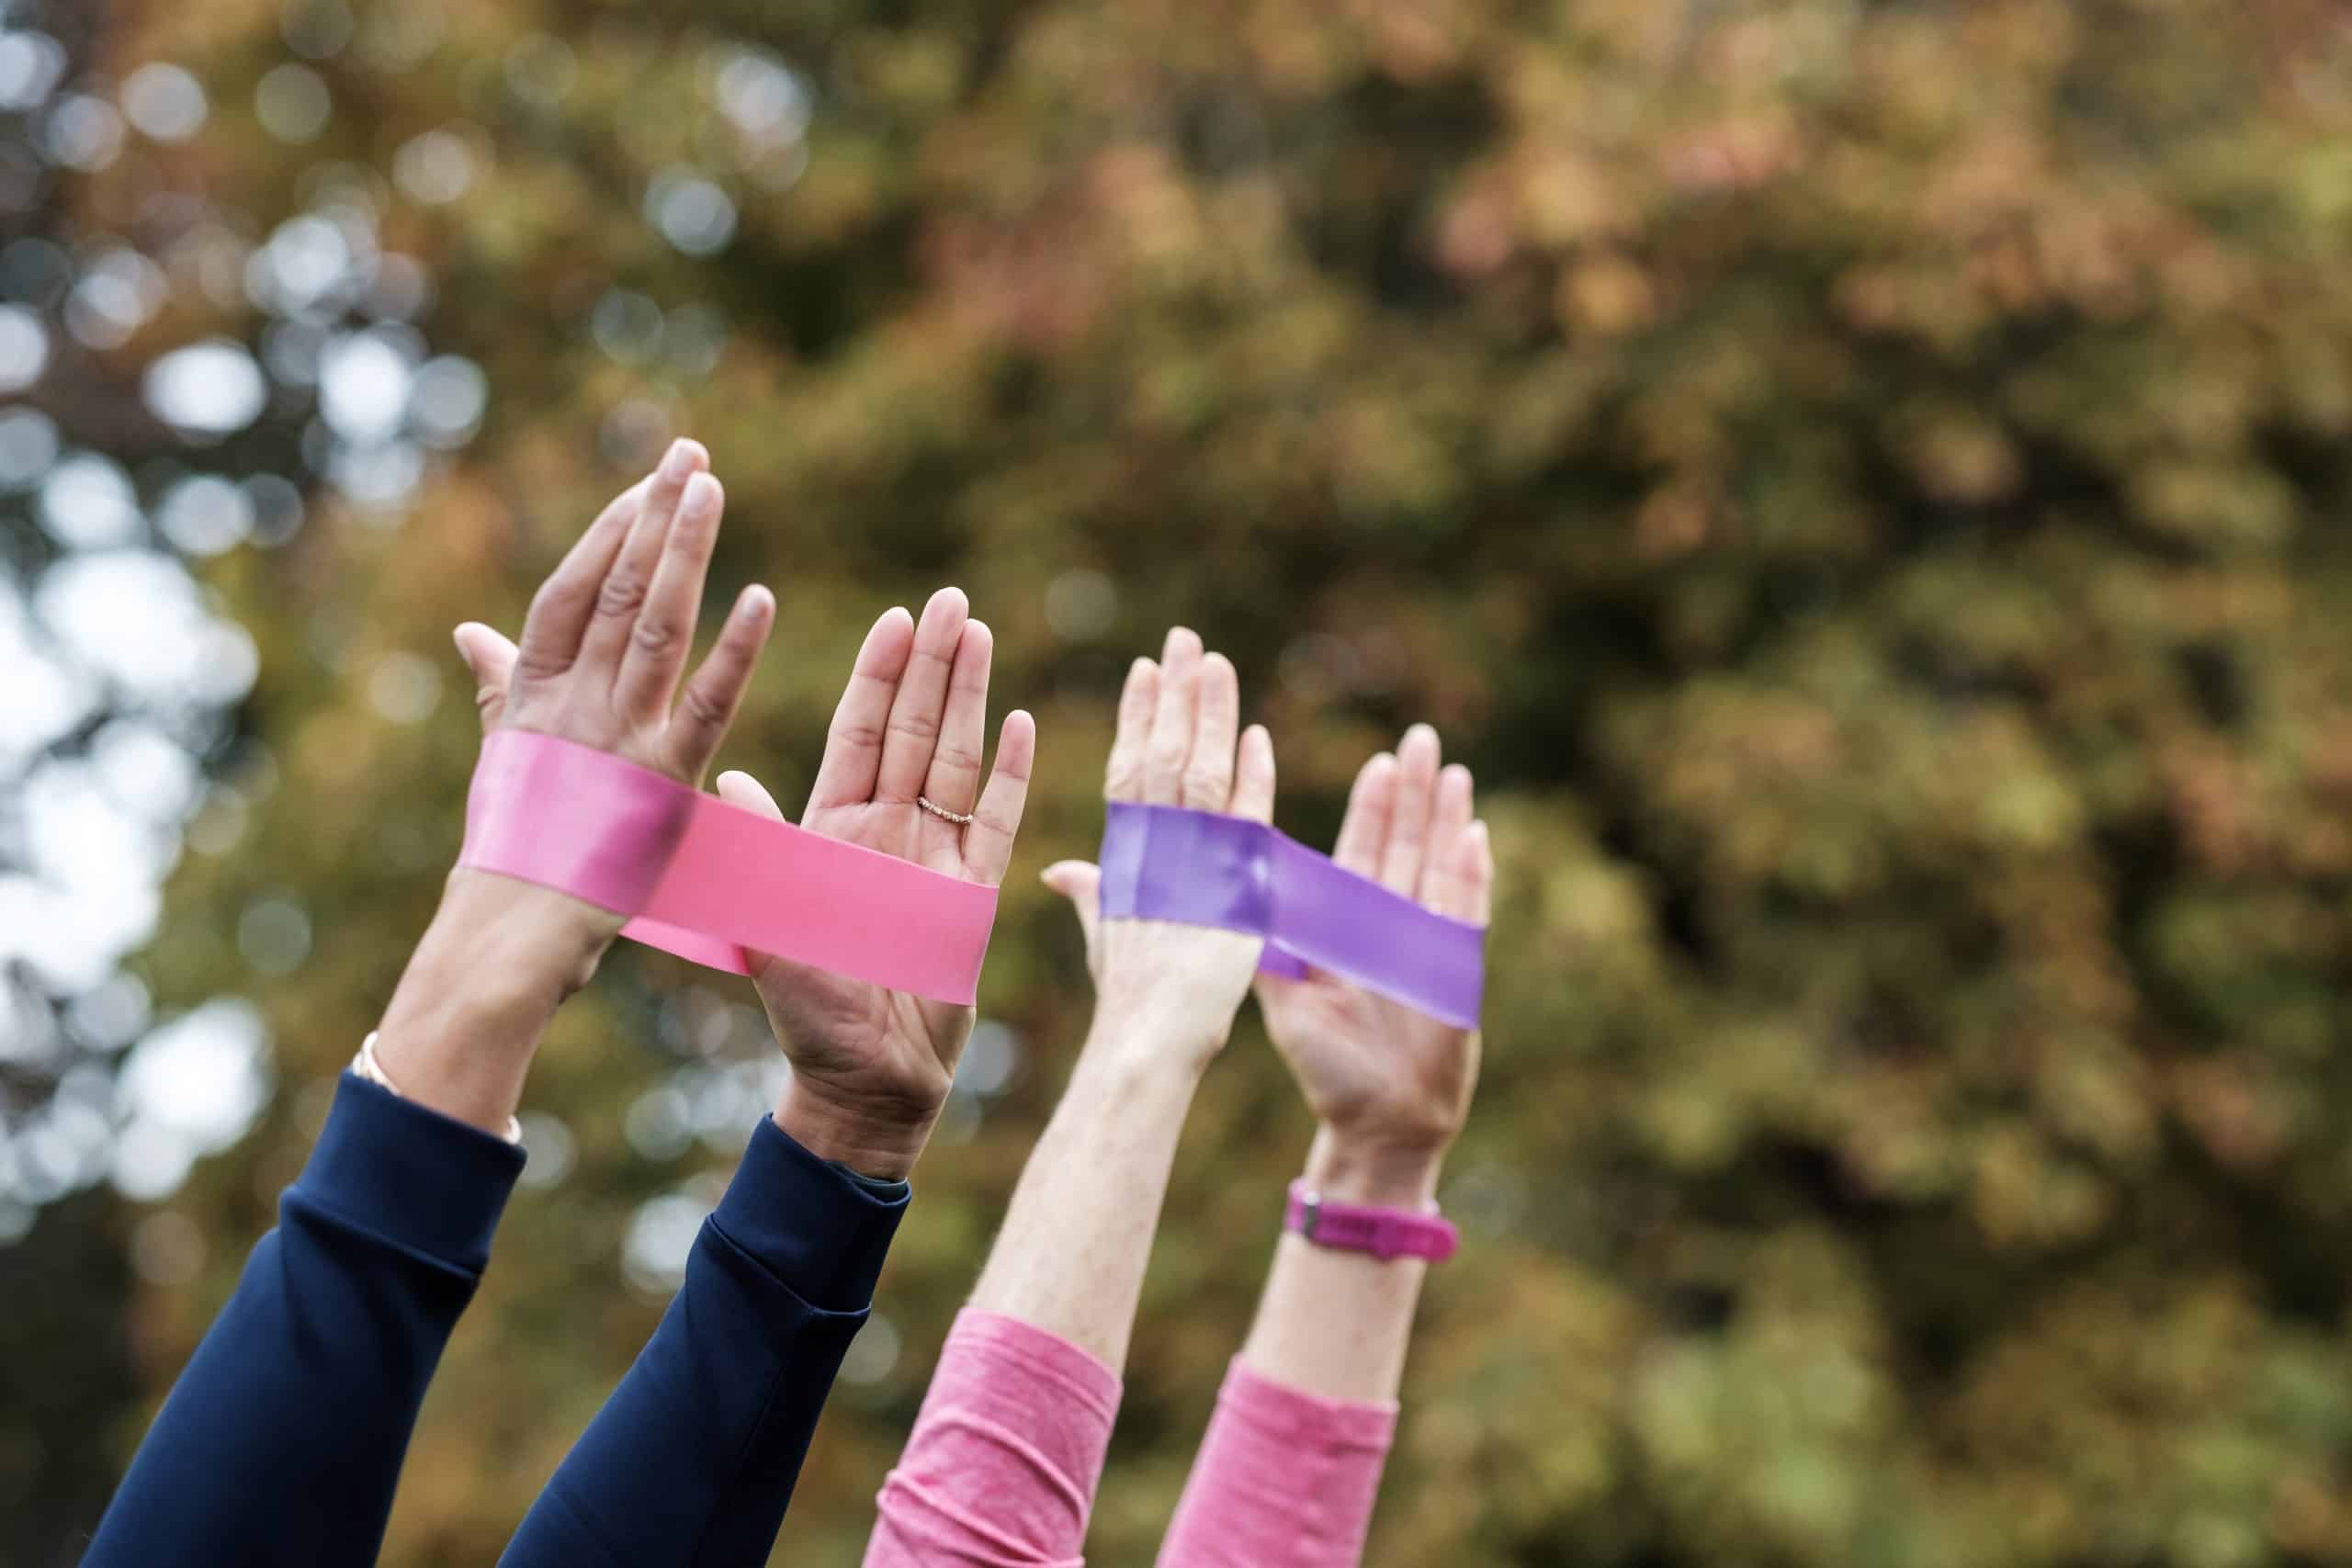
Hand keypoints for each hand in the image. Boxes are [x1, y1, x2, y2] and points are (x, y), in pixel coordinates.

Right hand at [445, 438, 775, 982]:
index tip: (643, 482)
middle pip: (615, 588)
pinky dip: (733, 649)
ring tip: (713, 488)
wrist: (507, 934)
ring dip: (685, 551)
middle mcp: (572, 701)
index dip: (606, 532)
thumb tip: (469, 629)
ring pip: (653, 623)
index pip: (570, 592)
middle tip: (692, 453)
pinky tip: (761, 598)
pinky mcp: (662, 779)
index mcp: (533, 694)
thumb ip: (499, 685)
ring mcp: (616, 735)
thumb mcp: (504, 754)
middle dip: (654, 516)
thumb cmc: (511, 850)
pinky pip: (704, 702)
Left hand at [716, 589, 1034, 1180]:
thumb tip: (726, 772)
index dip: (878, 675)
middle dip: (931, 664)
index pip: (860, 732)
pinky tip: (1019, 722)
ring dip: (969, 698)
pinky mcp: (973, 893)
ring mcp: (934, 858)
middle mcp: (885, 831)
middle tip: (949, 601)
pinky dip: (1009, 773)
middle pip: (913, 729)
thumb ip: (760, 845)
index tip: (895, 618)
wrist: (867, 1081)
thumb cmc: (808, 1011)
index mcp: (832, 829)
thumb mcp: (770, 921)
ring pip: (955, 759)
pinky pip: (995, 820)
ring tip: (980, 635)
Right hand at [1042, 627, 1275, 1072]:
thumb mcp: (1104, 932)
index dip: (1139, 715)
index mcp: (1123, 849)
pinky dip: (1253, 776)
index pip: (1131, 766)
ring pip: (1203, 769)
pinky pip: (1246, 816)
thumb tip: (1060, 870)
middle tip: (1185, 639)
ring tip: (1216, 662)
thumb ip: (1090, 890)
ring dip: (1211, 714)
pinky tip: (1258, 735)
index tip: (1147, 668)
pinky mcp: (1233, 879)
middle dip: (1176, 693)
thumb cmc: (1126, 995)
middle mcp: (1155, 845)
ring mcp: (1193, 858)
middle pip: (1166, 752)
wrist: (1151, 1033)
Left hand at [1257, 725, 1491, 1203]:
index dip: (1372, 809)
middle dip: (1414, 794)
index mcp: (1348, 924)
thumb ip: (1262, 949)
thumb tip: (1219, 896)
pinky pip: (1466, 914)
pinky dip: (1471, 876)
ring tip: (1453, 770)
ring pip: (1439, 866)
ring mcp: (1428, 943)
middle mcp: (1390, 924)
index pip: (1361, 852)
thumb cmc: (1325, 1068)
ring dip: (1446, 819)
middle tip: (1422, 738)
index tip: (1378, 762)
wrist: (1375, 1125)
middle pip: (1405, 845)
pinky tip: (1475, 834)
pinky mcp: (1457, 970)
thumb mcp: (1284, 1002)